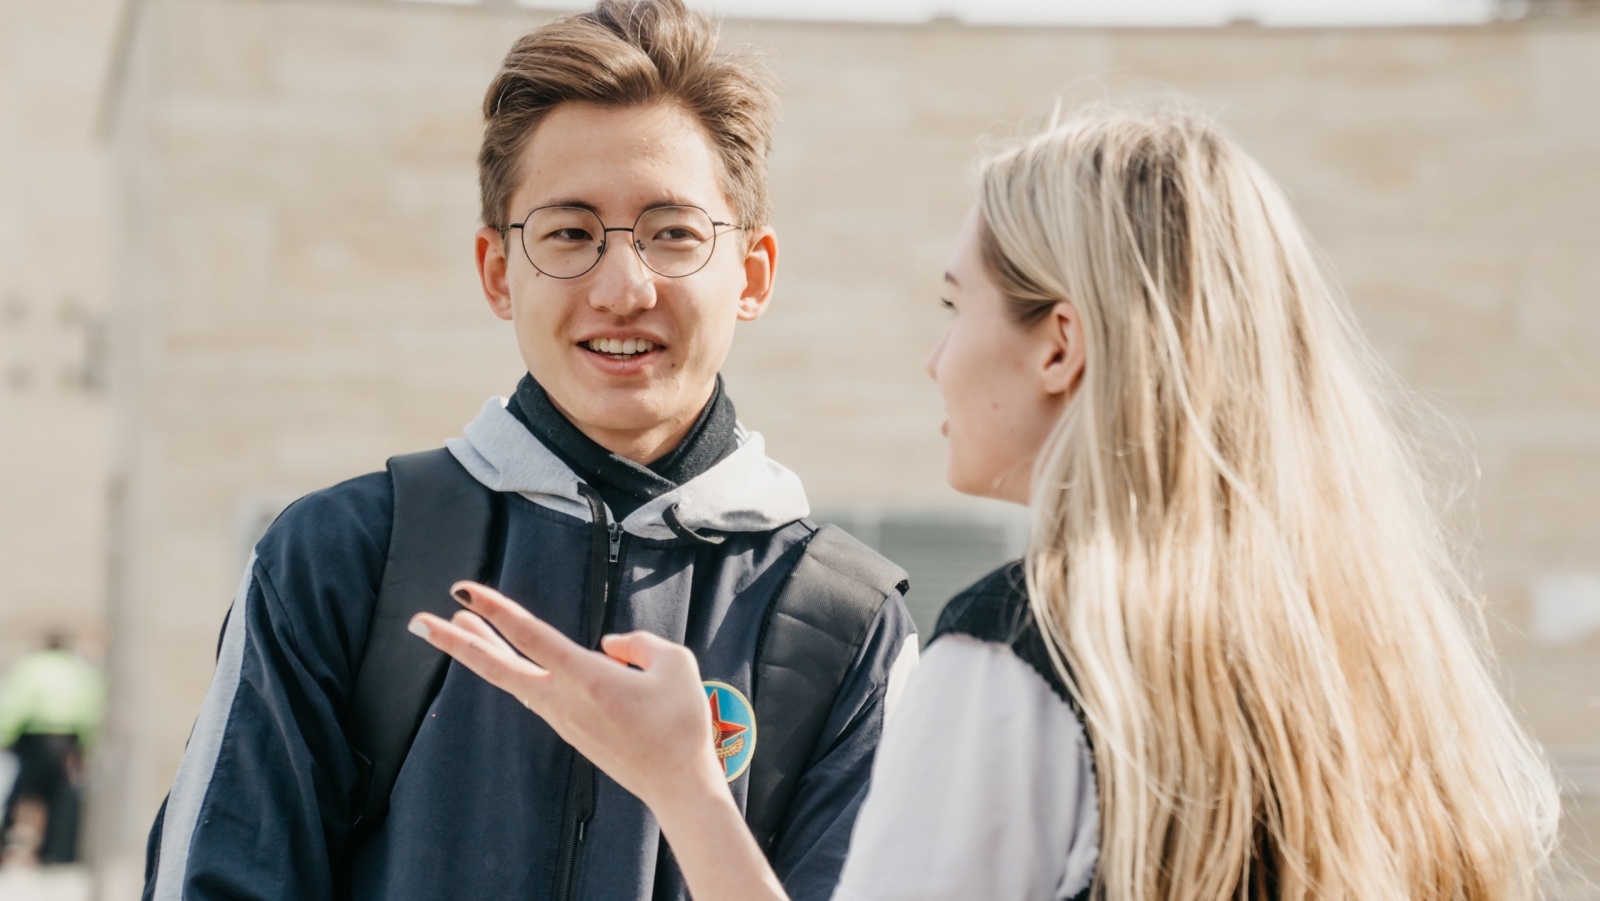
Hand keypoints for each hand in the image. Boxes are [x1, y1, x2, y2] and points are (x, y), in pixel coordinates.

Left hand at [408, 581, 727, 812]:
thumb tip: (608, 646)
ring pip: (510, 679)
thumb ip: (638, 642)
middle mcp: (563, 699)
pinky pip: (532, 692)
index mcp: (587, 678)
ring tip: (457, 624)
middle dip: (456, 643)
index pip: (530, 636)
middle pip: (497, 668)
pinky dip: (512, 670)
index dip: (495, 609)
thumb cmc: (682, 723)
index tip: (463, 589)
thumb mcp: (676, 665)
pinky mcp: (569, 729)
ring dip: (481, 651)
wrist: (678, 784)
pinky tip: (510, 658)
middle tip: (418, 621)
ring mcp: (562, 718)